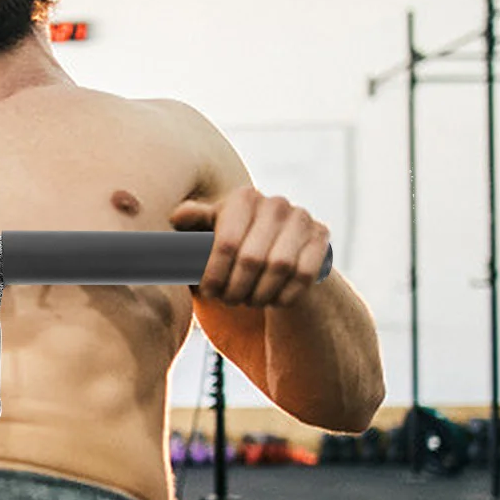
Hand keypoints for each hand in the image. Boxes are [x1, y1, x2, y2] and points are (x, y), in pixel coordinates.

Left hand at [170, 188, 329, 307]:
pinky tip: (272, 300)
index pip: (226, 242)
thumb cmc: (231, 243)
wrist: (275, 249)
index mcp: (243, 198)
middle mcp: (274, 203)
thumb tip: (177, 217)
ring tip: (247, 301)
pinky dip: (285, 294)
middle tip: (227, 301)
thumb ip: (193, 224)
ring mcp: (301, 218)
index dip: (215, 273)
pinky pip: (304, 274)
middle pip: (252, 259)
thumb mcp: (208, 232)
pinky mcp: (321, 237)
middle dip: (236, 288)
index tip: (208, 292)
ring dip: (260, 293)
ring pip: (280, 267)